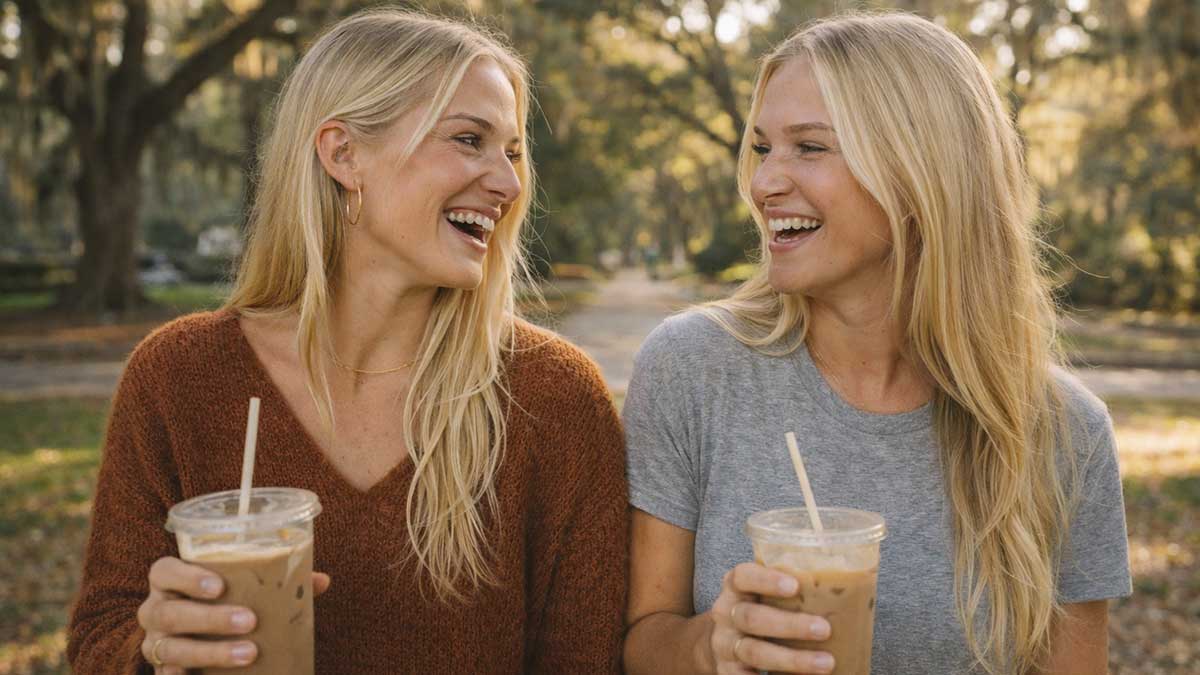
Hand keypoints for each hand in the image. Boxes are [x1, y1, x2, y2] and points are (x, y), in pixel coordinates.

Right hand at [137, 556, 330, 674]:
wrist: (199, 633)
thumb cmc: (225, 601)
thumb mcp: (242, 588)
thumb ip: (275, 581)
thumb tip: (320, 581)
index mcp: (169, 580)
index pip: (163, 571)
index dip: (187, 577)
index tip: (220, 586)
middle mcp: (154, 609)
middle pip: (171, 612)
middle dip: (210, 618)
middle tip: (250, 620)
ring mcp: (154, 642)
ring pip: (171, 648)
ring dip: (211, 652)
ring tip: (249, 653)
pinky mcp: (162, 669)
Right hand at [707, 562, 833, 674]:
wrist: (726, 642)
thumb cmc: (762, 610)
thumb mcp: (766, 594)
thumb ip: (793, 588)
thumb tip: (855, 583)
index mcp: (736, 587)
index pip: (743, 576)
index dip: (767, 580)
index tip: (795, 586)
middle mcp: (726, 614)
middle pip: (752, 617)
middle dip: (790, 625)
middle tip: (825, 629)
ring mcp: (725, 645)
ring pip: (755, 652)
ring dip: (793, 659)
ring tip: (826, 663)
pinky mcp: (728, 672)